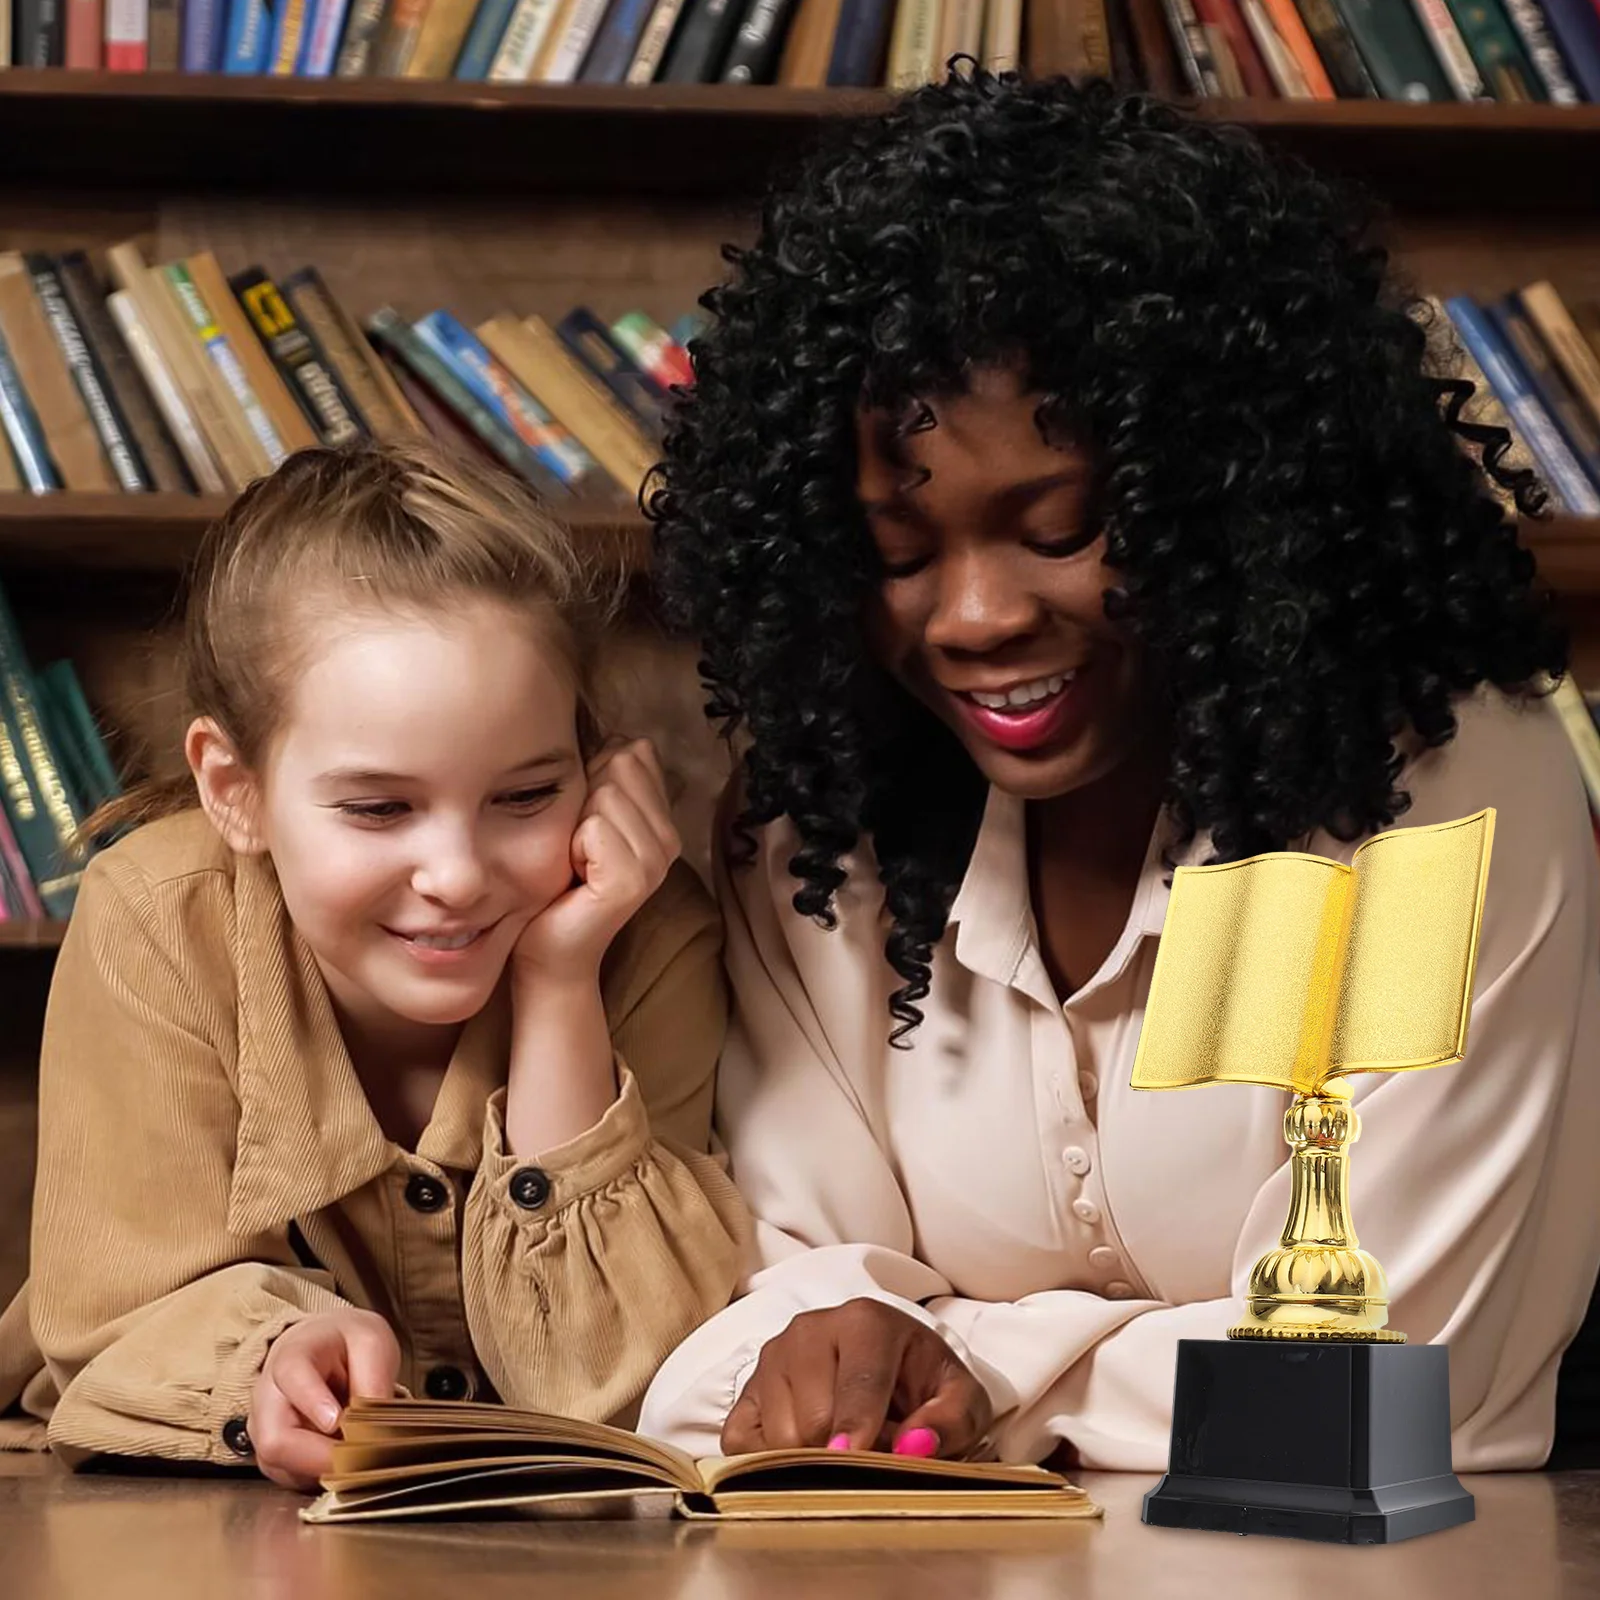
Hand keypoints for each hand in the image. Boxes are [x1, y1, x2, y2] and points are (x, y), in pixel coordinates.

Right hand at [247, 1308, 399, 1490]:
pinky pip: (290, 1477)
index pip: (292, 1377)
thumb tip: (373, 1428)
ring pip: (282, 1466)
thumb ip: (374, 1380)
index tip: (336, 1421)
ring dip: (323, 1468)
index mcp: (292, 1355)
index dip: (313, 1402)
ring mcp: (263, 1428)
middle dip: (320, 1456)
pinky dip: (320, 1474)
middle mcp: (267, 1395)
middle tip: (360, 1456)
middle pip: (275, 1439)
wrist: (324, 1346)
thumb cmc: (346, 1343)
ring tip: (358, 1452)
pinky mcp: (271, 1454)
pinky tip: (345, 1459)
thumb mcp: (372, 1342)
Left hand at [512, 738, 679, 986]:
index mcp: (662, 822)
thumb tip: (625, 739)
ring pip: (606, 794)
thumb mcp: (583, 821)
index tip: (585, 823)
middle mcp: (669, 840)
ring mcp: (655, 861)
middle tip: (578, 845)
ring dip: (575, 824)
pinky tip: (576, 876)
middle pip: (620, 766)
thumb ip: (608, 780)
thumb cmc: (558, 885)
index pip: (634, 752)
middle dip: (585, 796)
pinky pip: (595, 827)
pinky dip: (572, 846)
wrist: (550, 952)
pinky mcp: (633, 880)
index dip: (595, 777)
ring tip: (576, 862)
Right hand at [721, 1299, 991, 1459]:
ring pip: (780, 1435)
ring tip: (841, 1445)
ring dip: (813, 1461)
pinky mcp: (746, 1391)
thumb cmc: (920, 1382)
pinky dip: (771, 1463)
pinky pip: (742, 1444)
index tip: (854, 1455)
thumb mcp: (959, 1396)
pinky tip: (804, 1450)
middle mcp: (810, 1330)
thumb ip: (952, 1419)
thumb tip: (917, 1446)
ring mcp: (772, 1359)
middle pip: (817, 1417)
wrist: (883, 1363)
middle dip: (845, 1453)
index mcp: (865, 1321)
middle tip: (872, 1456)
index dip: (858, 1425)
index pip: (858, 1381)